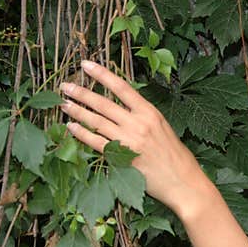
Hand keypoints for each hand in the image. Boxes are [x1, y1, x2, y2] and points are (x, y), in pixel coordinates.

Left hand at [59, 60, 211, 216]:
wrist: (183, 182)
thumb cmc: (176, 156)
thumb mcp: (163, 128)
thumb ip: (143, 117)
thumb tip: (121, 108)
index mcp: (150, 113)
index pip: (122, 88)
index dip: (102, 74)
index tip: (86, 65)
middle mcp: (138, 124)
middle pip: (104, 104)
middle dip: (81, 93)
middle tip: (65, 86)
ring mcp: (129, 141)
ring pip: (96, 122)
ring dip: (77, 112)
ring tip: (64, 104)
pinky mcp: (122, 158)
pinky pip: (96, 143)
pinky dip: (81, 134)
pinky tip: (70, 127)